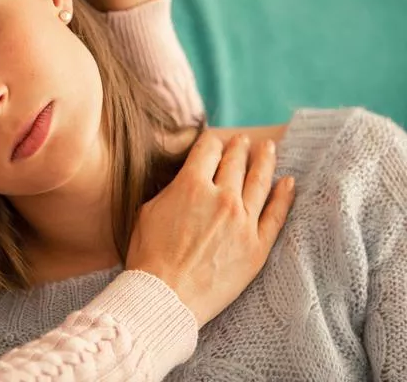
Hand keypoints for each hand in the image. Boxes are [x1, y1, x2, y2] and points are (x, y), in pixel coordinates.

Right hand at [126, 131, 294, 327]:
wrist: (165, 296)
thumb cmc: (149, 257)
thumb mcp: (147, 211)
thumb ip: (169, 191)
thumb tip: (180, 182)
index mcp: (190, 184)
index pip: (208, 150)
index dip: (211, 142)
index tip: (214, 142)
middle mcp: (220, 197)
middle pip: (235, 161)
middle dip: (239, 147)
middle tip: (244, 140)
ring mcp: (243, 221)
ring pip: (259, 181)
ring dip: (265, 160)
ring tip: (269, 148)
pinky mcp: (257, 246)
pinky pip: (276, 214)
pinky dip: (284, 196)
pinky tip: (289, 183)